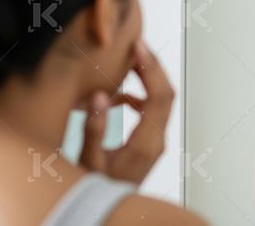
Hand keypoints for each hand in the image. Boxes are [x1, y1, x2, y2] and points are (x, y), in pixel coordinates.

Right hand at [79, 40, 174, 184]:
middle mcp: (155, 141)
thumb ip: (94, 130)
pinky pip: (151, 112)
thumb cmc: (94, 191)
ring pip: (160, 101)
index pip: (160, 96)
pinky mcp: (148, 144)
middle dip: (152, 66)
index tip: (139, 47)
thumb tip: (101, 97)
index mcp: (145, 143)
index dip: (152, 68)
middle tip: (136, 45)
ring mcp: (154, 143)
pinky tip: (117, 97)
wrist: (105, 214)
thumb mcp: (88, 162)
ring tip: (126, 63)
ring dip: (146, 80)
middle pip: (166, 94)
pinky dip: (138, 97)